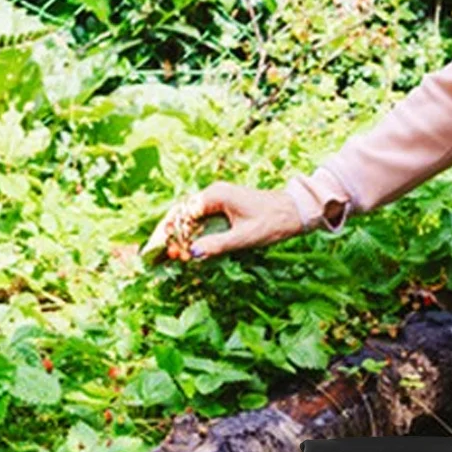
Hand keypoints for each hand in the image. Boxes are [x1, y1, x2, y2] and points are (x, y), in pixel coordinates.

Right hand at [143, 182, 304, 262]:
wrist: (295, 212)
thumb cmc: (274, 222)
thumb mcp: (245, 237)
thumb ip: (218, 245)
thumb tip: (193, 253)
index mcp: (216, 196)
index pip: (182, 212)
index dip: (169, 232)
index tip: (160, 249)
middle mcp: (213, 195)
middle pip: (182, 215)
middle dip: (168, 235)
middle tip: (156, 256)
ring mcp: (218, 201)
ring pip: (190, 219)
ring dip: (179, 237)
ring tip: (166, 256)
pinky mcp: (224, 209)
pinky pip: (201, 222)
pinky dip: (191, 235)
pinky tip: (185, 249)